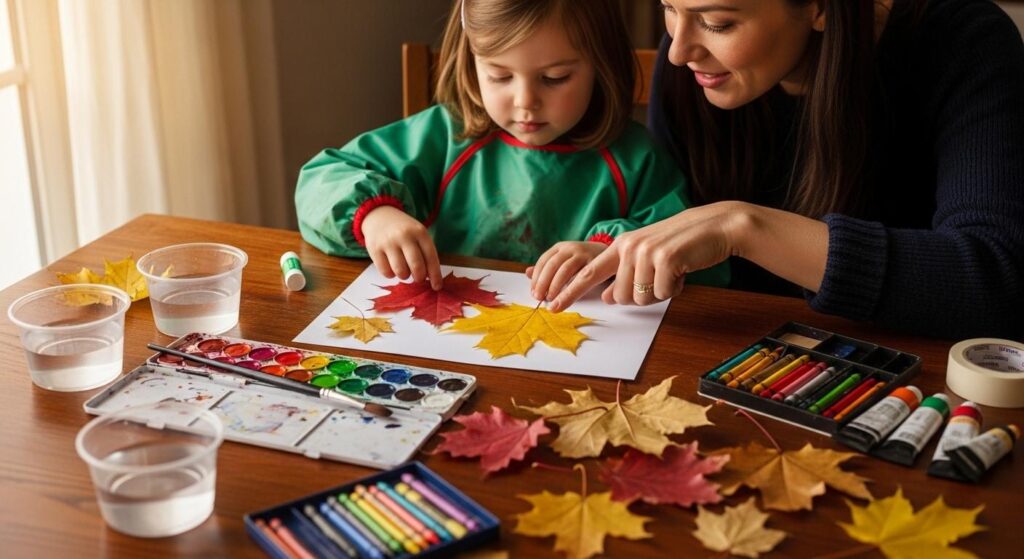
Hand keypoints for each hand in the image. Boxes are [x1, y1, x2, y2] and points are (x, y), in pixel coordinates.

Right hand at [361, 205, 442, 288]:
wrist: (379, 215)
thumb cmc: (403, 230)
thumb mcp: (418, 234)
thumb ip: (425, 252)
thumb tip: (431, 279)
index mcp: (419, 232)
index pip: (431, 257)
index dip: (435, 275)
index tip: (437, 287)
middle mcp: (404, 236)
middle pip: (416, 267)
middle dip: (419, 278)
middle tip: (418, 278)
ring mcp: (388, 242)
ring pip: (401, 272)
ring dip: (404, 276)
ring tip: (404, 270)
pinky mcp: (374, 249)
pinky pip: (386, 272)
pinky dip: (391, 274)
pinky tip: (392, 266)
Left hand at [526, 241, 607, 301]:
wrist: (607, 253)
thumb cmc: (581, 261)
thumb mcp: (563, 261)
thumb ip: (546, 267)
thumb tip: (527, 273)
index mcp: (559, 247)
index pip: (543, 261)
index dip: (536, 278)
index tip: (533, 292)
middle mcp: (570, 248)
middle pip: (552, 265)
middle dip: (544, 283)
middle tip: (539, 298)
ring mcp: (583, 254)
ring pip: (565, 270)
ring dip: (556, 286)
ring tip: (552, 299)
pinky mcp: (595, 262)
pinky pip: (581, 275)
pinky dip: (572, 287)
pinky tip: (567, 297)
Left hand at [548, 201, 746, 310]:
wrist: (714, 226)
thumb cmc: (681, 245)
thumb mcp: (647, 258)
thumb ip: (625, 275)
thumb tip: (608, 297)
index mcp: (621, 246)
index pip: (588, 272)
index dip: (570, 292)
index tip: (553, 306)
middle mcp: (628, 247)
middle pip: (621, 297)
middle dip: (641, 297)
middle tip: (660, 280)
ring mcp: (646, 252)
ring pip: (642, 298)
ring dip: (660, 293)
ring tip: (672, 272)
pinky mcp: (665, 259)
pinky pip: (663, 294)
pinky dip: (676, 288)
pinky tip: (683, 270)